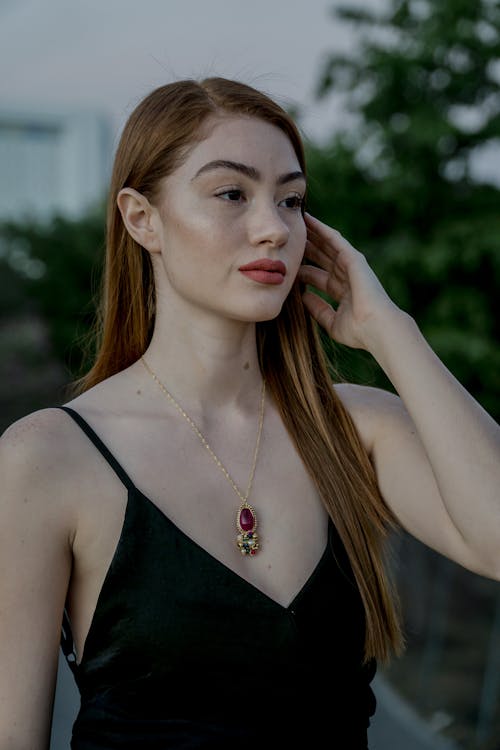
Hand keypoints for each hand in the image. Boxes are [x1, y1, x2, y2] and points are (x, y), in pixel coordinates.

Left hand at [297, 213, 401, 351]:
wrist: (376, 328)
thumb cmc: (358, 331)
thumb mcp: (331, 321)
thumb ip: (318, 309)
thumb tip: (303, 296)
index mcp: (341, 291)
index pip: (318, 276)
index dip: (303, 269)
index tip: (287, 263)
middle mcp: (346, 276)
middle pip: (322, 257)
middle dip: (307, 246)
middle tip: (290, 236)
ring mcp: (351, 266)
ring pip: (327, 245)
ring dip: (313, 233)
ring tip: (298, 221)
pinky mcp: (354, 259)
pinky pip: (335, 240)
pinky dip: (323, 230)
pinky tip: (310, 220)